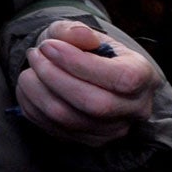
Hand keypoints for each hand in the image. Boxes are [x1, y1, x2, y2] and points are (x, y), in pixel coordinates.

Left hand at [16, 19, 160, 145]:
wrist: (76, 70)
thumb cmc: (81, 49)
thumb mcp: (79, 32)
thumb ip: (76, 31)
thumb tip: (80, 35)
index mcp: (143, 75)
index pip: (121, 78)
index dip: (79, 63)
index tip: (49, 46)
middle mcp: (135, 108)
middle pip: (95, 104)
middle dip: (54, 77)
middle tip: (34, 54)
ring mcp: (113, 130)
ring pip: (69, 119)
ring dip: (37, 90)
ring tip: (29, 68)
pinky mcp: (88, 141)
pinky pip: (52, 128)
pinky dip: (32, 105)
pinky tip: (28, 86)